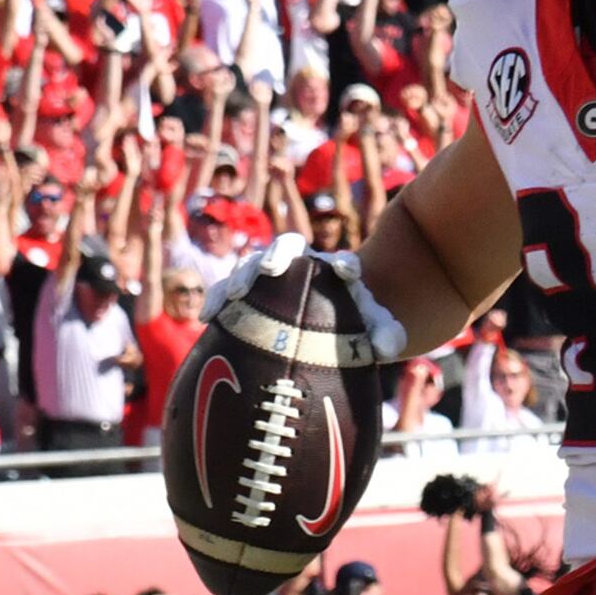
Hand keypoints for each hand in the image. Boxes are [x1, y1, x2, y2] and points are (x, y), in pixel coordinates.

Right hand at [204, 231, 407, 363]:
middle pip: (286, 248)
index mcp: (335, 271)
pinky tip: (208, 318)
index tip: (346, 272)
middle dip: (275, 255)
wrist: (330, 333)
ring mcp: (271, 279)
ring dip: (241, 275)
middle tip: (270, 269)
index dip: (342, 265)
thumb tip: (387, 346)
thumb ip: (387, 334)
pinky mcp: (247, 297)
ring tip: (235, 295)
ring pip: (250, 266)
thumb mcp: (377, 332)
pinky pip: (226, 292)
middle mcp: (301, 267)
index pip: (339, 262)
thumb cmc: (356, 327)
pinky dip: (217, 299)